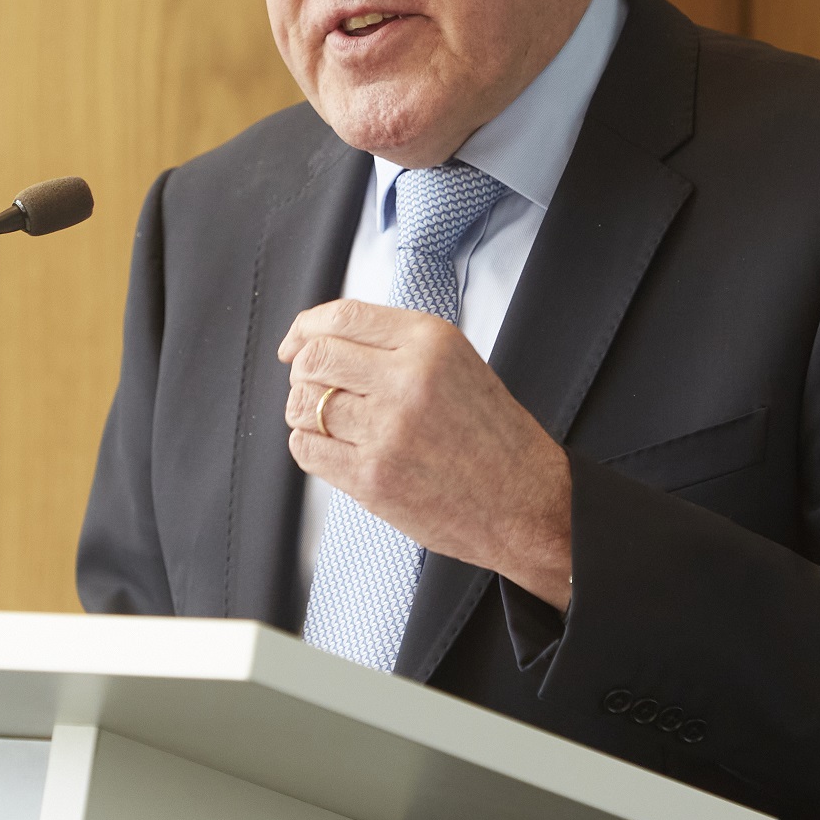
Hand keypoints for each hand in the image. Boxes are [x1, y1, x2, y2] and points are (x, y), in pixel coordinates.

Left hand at [279, 298, 572, 608]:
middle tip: (311, 384)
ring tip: (326, 419)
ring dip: (302, 409)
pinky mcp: (372, 478)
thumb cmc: (493, 437)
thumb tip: (323, 339)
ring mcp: (387, 431)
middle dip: (301, 369)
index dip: (305, 328)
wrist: (525, 503)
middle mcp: (406, 380)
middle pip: (314, 358)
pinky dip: (308, 444)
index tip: (295, 342)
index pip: (343, 316)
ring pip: (302, 403)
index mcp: (430, 343)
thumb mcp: (458, 364)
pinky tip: (333, 446)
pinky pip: (307, 449)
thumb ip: (397, 347)